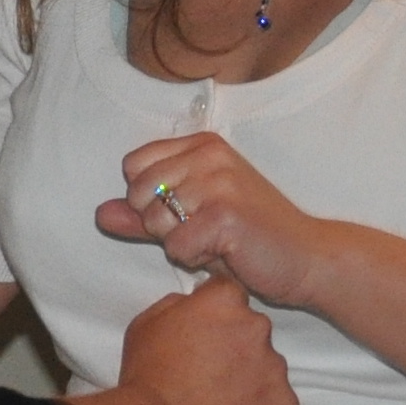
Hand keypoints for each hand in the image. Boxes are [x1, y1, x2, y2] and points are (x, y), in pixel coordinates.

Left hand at [103, 131, 335, 309]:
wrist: (306, 257)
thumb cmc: (249, 238)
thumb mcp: (192, 218)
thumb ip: (143, 215)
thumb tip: (100, 213)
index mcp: (200, 144)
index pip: (133, 166)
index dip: (148, 200)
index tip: (187, 211)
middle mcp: (208, 153)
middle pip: (139, 194)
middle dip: (162, 225)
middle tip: (204, 230)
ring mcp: (218, 180)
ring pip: (156, 222)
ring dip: (182, 244)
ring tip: (218, 241)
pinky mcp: (225, 213)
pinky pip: (176, 246)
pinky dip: (196, 259)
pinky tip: (226, 253)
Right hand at [111, 276, 299, 404]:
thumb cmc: (147, 381)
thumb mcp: (146, 325)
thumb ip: (177, 305)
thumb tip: (194, 303)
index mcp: (224, 303)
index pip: (230, 295)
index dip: (217, 316)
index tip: (206, 334)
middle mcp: (257, 327)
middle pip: (253, 332)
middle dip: (237, 349)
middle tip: (209, 377)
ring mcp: (275, 368)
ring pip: (268, 369)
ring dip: (251, 382)